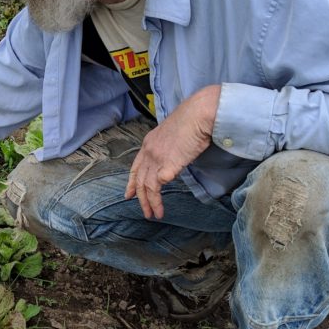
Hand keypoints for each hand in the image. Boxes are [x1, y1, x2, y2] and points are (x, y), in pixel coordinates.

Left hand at [126, 85, 220, 219]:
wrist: (200, 114)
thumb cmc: (195, 119)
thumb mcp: (175, 132)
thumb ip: (170, 145)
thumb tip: (175, 155)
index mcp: (149, 142)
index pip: (136, 166)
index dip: (132, 182)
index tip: (129, 194)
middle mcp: (149, 151)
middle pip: (139, 179)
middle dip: (140, 197)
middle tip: (144, 211)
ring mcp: (156, 158)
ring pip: (146, 186)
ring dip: (149, 203)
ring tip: (154, 215)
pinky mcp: (166, 166)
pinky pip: (157, 188)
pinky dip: (157, 200)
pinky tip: (160, 209)